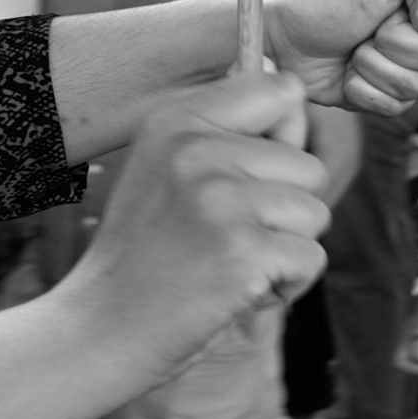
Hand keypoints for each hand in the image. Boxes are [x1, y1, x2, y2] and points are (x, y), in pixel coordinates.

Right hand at [56, 73, 328, 378]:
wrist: (102, 328)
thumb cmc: (149, 250)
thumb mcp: (169, 167)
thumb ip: (229, 130)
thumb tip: (295, 95)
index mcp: (177, 119)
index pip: (281, 90)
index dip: (286, 135)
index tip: (250, 170)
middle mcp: (196, 150)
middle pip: (309, 166)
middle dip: (285, 209)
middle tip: (225, 235)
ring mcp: (219, 201)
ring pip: (315, 213)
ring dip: (285, 248)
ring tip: (228, 260)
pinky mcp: (243, 251)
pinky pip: (312, 258)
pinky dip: (288, 283)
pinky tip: (236, 289)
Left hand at [265, 0, 417, 114]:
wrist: (281, 40)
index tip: (407, 4)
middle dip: (396, 42)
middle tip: (371, 25)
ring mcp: (411, 66)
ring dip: (374, 64)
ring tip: (355, 47)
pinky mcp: (391, 95)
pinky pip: (397, 105)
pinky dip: (364, 88)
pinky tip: (349, 72)